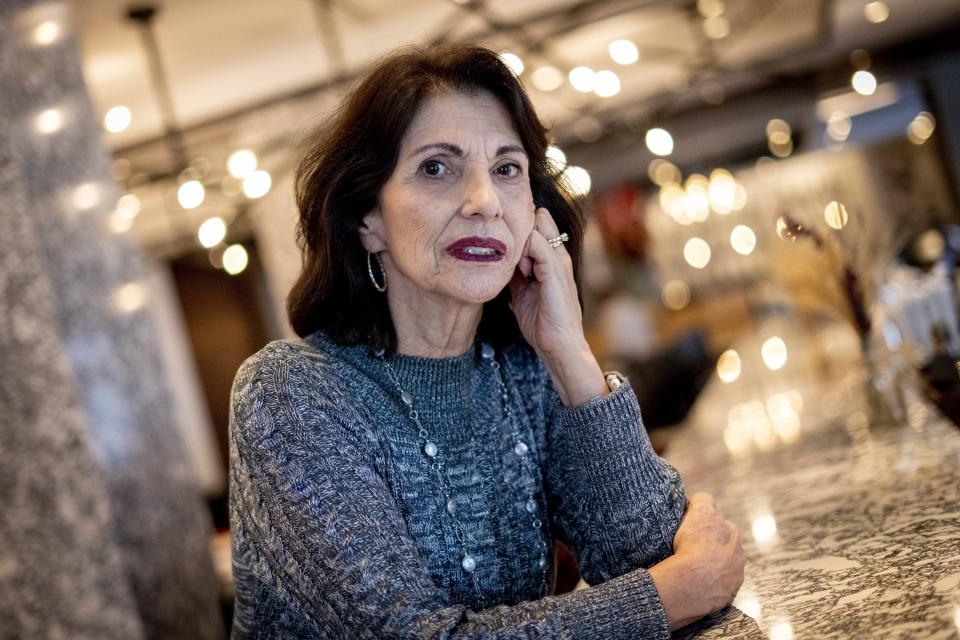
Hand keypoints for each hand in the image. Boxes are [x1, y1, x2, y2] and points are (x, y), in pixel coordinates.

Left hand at [508, 208, 606, 405]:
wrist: (558, 346)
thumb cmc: (542, 322)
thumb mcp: (523, 292)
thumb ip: (515, 274)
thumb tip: (499, 262)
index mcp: (552, 260)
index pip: (536, 224)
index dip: (518, 231)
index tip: (505, 250)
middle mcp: (558, 255)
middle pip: (538, 219)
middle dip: (518, 230)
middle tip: (508, 255)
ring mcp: (558, 261)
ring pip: (536, 227)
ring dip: (520, 243)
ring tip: (517, 269)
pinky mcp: (555, 271)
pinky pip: (537, 244)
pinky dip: (523, 252)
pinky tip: (521, 271)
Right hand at [649, 492, 745, 630]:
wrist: (694, 582)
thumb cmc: (693, 546)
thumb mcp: (698, 513)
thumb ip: (703, 501)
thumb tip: (702, 499)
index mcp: (730, 530)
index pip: (716, 520)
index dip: (702, 522)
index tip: (692, 529)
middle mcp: (738, 549)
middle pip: (724, 542)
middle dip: (712, 543)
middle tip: (692, 549)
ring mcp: (735, 572)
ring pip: (725, 564)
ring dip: (714, 564)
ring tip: (695, 569)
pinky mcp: (732, 590)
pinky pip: (721, 584)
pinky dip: (713, 583)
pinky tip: (699, 583)